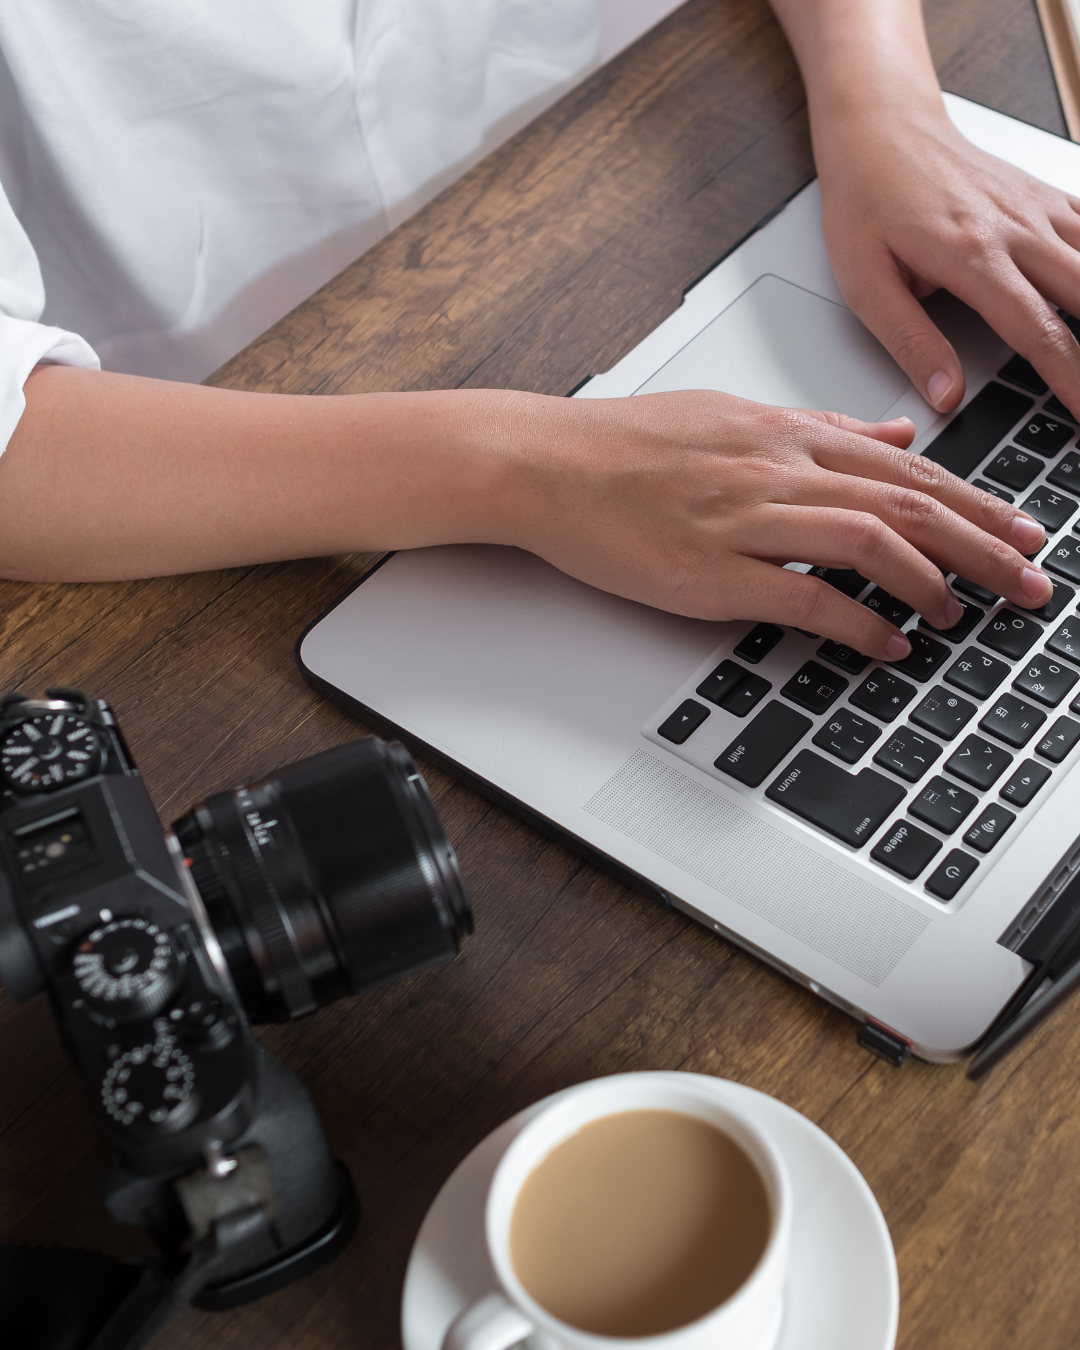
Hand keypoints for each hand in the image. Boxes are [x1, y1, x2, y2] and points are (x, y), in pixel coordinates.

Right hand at [499, 389, 1050, 659]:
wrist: (549, 465)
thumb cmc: (628, 445)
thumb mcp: (736, 417)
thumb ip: (822, 426)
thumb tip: (892, 428)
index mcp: (787, 433)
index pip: (905, 465)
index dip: (975, 501)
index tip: (1021, 530)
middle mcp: (778, 469)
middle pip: (906, 503)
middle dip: (981, 544)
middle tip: (1031, 579)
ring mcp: (746, 520)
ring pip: (868, 541)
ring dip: (930, 580)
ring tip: (964, 613)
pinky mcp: (711, 571)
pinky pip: (803, 596)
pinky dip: (857, 623)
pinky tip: (887, 642)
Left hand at [815, 105, 1079, 416]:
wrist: (881, 129)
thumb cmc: (866, 202)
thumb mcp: (866, 284)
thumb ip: (911, 342)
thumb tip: (946, 395)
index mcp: (972, 257)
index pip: (1036, 331)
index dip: (1069, 377)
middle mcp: (1017, 228)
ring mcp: (1038, 208)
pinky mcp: (1046, 196)